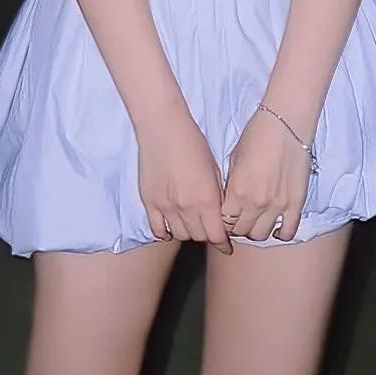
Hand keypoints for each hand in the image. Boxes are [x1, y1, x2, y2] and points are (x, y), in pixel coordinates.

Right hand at [137, 106, 233, 253]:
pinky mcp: (149, 202)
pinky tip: (171, 228)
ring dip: (188, 233)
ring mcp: (166, 207)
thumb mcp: (215, 170)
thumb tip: (220, 216)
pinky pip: (158, 229)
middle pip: (199, 237)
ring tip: (191, 225)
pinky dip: (166, 232)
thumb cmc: (193, 143)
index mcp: (207, 199)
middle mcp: (187, 207)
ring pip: (180, 235)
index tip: (226, 247)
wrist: (163, 128)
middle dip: (207, 236)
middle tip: (210, 231)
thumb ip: (217, 197)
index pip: (217, 235)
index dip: (223, 244)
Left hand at [220, 107, 312, 242]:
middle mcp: (255, 203)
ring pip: (261, 235)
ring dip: (256, 231)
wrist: (285, 123)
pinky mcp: (296, 203)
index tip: (226, 217)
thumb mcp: (234, 160)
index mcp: (236, 191)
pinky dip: (280, 233)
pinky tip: (276, 227)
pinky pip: (288, 231)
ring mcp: (277, 205)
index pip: (224, 222)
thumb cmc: (257, 135)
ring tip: (257, 221)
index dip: (223, 222)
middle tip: (240, 219)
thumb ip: (230, 186)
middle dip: (237, 227)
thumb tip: (228, 202)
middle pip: (241, 231)